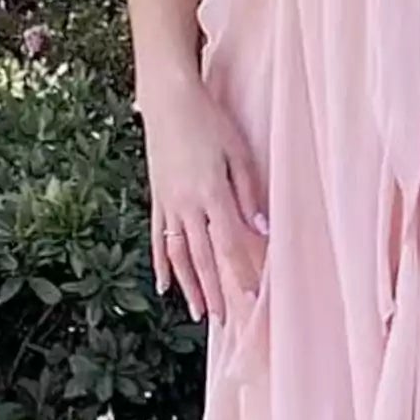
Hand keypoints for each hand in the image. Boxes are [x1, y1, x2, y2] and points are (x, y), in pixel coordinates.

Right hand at [141, 80, 268, 324]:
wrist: (168, 99)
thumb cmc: (209, 121)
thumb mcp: (238, 152)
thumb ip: (250, 192)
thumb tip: (261, 228)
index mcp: (211, 193)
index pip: (228, 243)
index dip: (239, 272)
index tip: (251, 297)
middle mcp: (187, 205)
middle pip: (202, 258)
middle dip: (215, 291)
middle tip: (225, 320)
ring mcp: (168, 203)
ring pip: (178, 255)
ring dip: (189, 287)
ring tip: (198, 313)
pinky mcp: (157, 198)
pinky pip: (159, 238)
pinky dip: (162, 264)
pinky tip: (164, 285)